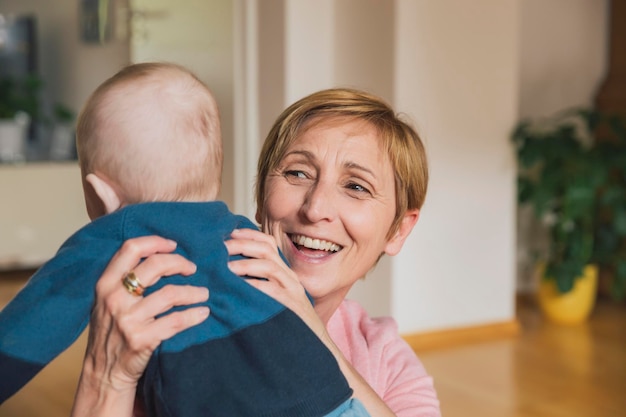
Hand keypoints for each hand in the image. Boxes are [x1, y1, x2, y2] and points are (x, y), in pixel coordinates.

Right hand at [72, 236, 208, 416]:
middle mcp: (115, 298)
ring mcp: (128, 319)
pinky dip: (194, 315)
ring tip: (203, 293)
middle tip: (192, 268)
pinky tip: (203, 313)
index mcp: (105, 284)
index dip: (156, 242)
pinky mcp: (142, 339)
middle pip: (155, 265)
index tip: (173, 245)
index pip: (131, 248)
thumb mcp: (106, 300)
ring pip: (171, 293)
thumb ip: (123, 279)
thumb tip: (159, 253)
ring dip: (194, 292)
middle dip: (180, 263)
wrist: (104, 373)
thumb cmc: (110, 331)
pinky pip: (177, 321)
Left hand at [224, 228, 326, 336]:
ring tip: (225, 268)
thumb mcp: (274, 299)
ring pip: (269, 266)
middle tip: (221, 247)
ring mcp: (292, 290)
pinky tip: (238, 287)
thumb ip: (260, 284)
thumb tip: (229, 273)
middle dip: (242, 244)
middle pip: (267, 250)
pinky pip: (271, 290)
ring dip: (245, 264)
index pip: (269, 243)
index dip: (249, 234)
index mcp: (285, 273)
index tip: (229, 232)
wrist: (313, 346)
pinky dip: (253, 286)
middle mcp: (290, 277)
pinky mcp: (292, 306)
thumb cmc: (288, 324)